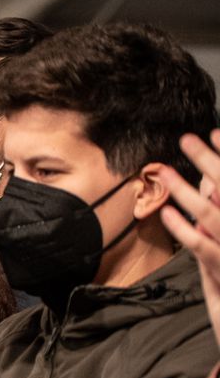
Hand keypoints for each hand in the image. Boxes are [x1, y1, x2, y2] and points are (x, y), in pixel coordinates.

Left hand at [159, 129, 219, 348]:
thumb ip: (214, 225)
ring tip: (164, 168)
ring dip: (187, 189)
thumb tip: (207, 192)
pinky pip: (201, 246)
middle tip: (188, 137)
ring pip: (213, 213)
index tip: (215, 131)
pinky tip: (167, 212)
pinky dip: (184, 227)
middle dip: (211, 161)